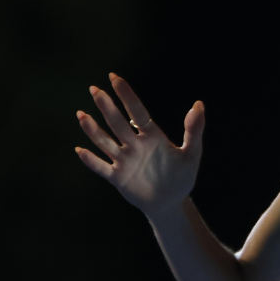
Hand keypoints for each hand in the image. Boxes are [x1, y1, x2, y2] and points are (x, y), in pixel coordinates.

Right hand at [75, 73, 203, 218]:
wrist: (171, 202)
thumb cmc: (182, 176)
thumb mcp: (192, 153)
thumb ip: (194, 130)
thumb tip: (199, 104)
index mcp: (152, 136)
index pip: (137, 111)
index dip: (126, 95)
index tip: (114, 77)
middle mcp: (135, 145)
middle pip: (118, 123)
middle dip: (107, 107)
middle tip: (94, 89)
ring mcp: (125, 161)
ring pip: (105, 142)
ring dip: (93, 130)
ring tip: (81, 115)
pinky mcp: (118, 178)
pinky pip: (101, 168)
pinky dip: (91, 160)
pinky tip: (80, 150)